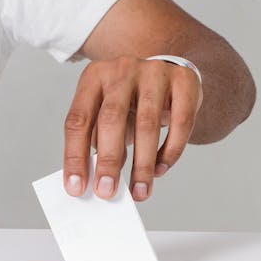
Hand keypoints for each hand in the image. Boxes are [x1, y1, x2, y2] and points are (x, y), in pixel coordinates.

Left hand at [63, 55, 201, 201]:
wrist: (168, 70)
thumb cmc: (131, 100)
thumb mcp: (107, 114)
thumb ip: (99, 141)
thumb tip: (98, 180)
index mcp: (94, 77)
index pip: (78, 120)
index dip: (75, 156)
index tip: (76, 187)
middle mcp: (122, 69)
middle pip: (112, 119)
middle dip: (108, 161)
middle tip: (107, 191)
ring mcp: (154, 72)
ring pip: (147, 125)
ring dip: (142, 165)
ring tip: (139, 191)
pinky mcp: (184, 81)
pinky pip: (180, 122)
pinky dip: (170, 151)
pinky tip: (160, 170)